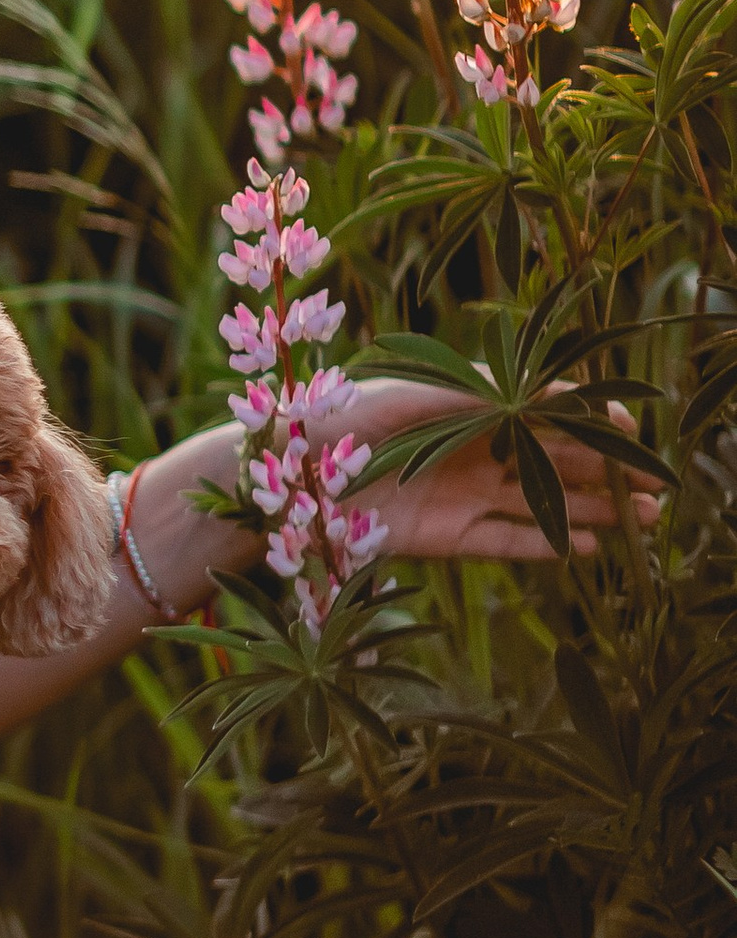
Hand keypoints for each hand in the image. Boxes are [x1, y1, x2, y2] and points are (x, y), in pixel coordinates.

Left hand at [327, 378, 658, 563]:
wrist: (280, 476)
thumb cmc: (336, 417)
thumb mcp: (404, 396)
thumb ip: (469, 395)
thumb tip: (539, 392)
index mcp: (467, 406)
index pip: (543, 411)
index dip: (587, 419)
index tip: (626, 429)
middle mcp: (474, 449)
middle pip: (554, 459)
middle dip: (607, 468)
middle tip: (656, 483)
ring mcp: (465, 493)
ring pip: (543, 502)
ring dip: (594, 509)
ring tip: (644, 518)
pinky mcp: (449, 536)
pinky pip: (508, 540)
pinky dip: (548, 544)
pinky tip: (591, 546)